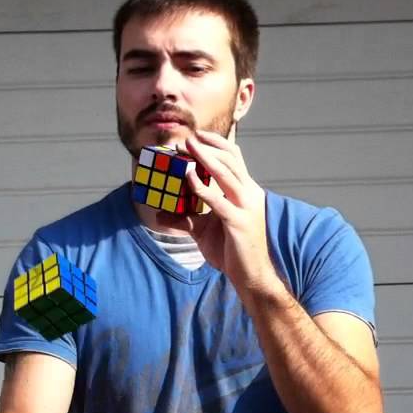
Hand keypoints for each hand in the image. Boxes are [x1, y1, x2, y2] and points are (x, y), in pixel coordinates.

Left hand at [178, 131, 282, 299]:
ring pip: (227, 175)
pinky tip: (189, 179)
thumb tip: (160, 213)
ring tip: (188, 148)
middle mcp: (249, 195)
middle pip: (231, 161)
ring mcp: (246, 208)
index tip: (198, 135)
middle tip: (188, 139)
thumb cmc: (232, 252)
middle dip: (209, 147)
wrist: (252, 277)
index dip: (218, 144)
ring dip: (206, 159)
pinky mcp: (239, 223)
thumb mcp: (205, 232)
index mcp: (246, 192)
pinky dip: (203, 188)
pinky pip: (219, 201)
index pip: (235, 159)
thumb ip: (185, 219)